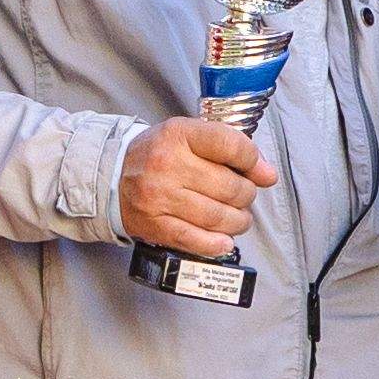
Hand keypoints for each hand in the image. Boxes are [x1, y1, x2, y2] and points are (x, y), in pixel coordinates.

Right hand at [120, 110, 281, 260]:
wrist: (111, 177)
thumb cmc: (157, 155)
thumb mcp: (189, 136)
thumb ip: (229, 148)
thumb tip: (267, 174)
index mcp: (178, 134)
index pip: (231, 145)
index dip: (254, 161)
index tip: (261, 172)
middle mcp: (168, 164)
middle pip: (230, 186)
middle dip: (246, 195)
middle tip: (243, 197)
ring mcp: (159, 197)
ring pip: (218, 216)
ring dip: (238, 221)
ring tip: (237, 218)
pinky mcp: (154, 225)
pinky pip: (195, 240)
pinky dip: (216, 243)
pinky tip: (224, 240)